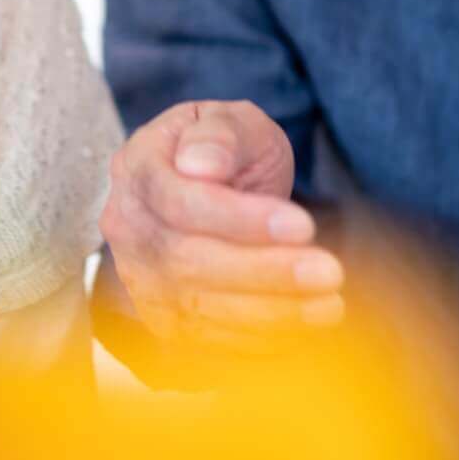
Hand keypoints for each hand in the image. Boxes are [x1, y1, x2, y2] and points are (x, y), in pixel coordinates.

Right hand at [99, 100, 343, 352]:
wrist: (213, 187)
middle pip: (187, 261)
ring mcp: (138, 277)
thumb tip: (200, 165)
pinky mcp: (161, 317)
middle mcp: (128, 226)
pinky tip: (304, 327)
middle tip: (330, 272)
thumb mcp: (232, 120)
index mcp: (138, 167)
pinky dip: (257, 339)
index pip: (181, 201)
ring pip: (198, 307)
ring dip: (270, 312)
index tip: (305, 225)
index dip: (241, 219)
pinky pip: (205, 339)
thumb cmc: (228, 149)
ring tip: (330, 304)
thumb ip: (220, 134)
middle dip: (265, 272)